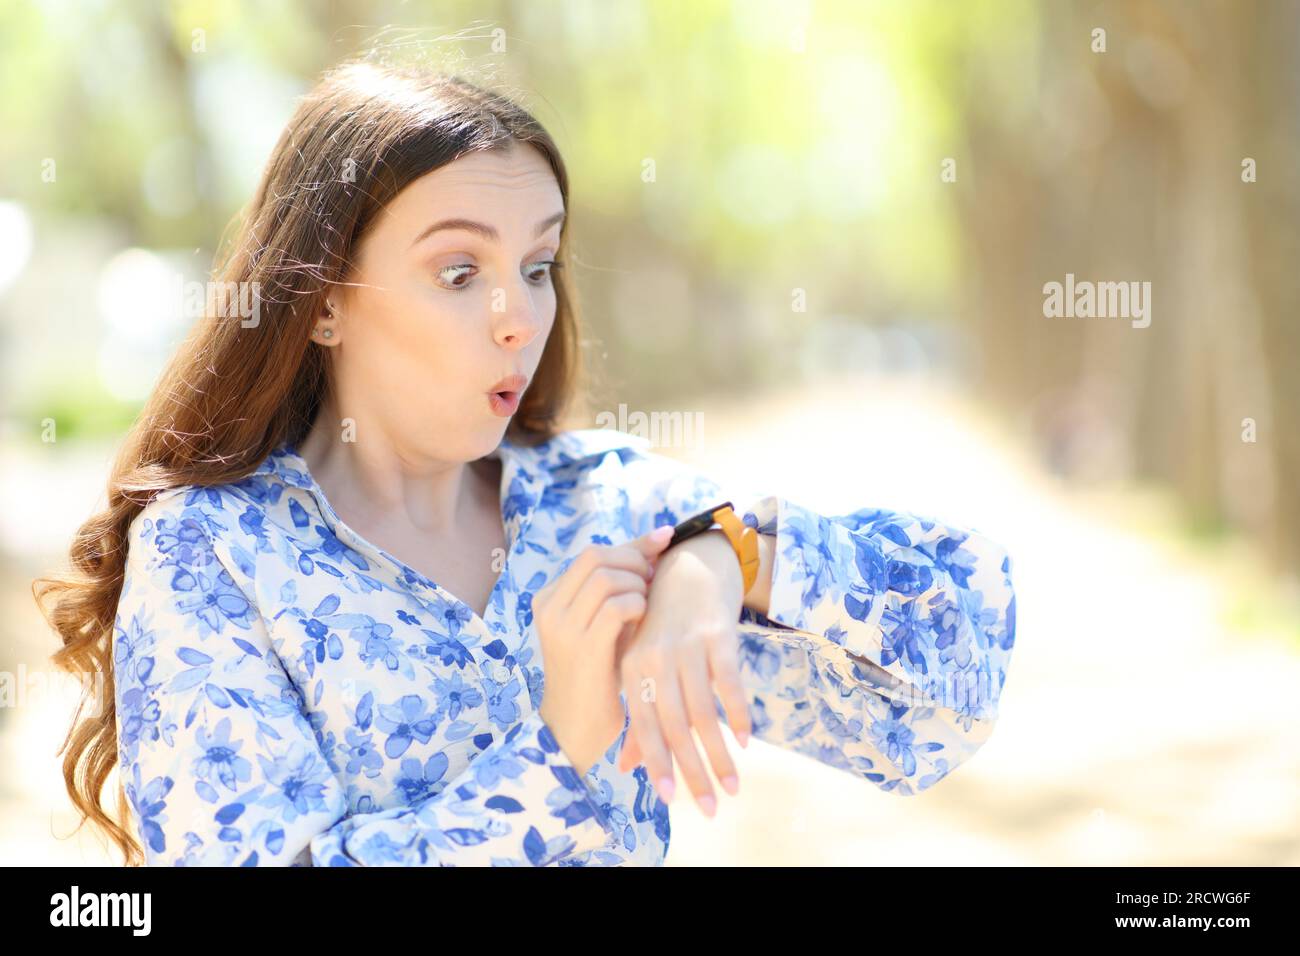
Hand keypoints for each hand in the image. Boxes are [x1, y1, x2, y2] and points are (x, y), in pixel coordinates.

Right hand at [535, 525, 674, 775]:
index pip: (592, 554)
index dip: (632, 544)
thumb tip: (655, 543)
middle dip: (634, 560)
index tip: (664, 539)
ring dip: (637, 584)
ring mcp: (562, 627)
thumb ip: (618, 589)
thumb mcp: (602, 626)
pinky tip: (643, 620)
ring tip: (648, 603)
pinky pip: (617, 607)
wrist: (576, 728)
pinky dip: (637, 606)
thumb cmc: (598, 674)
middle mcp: (549, 607)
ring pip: (606, 577)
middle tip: (654, 578)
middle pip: (596, 556)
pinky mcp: (582, 648)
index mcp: (550, 598)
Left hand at [614, 529, 752, 816]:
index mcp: (632, 667)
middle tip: (711, 808)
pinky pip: (729, 682)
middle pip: (674, 726)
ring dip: (720, 755)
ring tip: (734, 786)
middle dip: (693, 772)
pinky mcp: (717, 634)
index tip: (672, 801)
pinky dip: (737, 713)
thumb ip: (637, 713)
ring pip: (703, 712)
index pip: (644, 726)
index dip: (657, 764)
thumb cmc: (663, 622)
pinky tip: (745, 740)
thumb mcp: (643, 661)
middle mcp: (655, 658)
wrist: (690, 564)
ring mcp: (687, 646)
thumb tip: (626, 765)